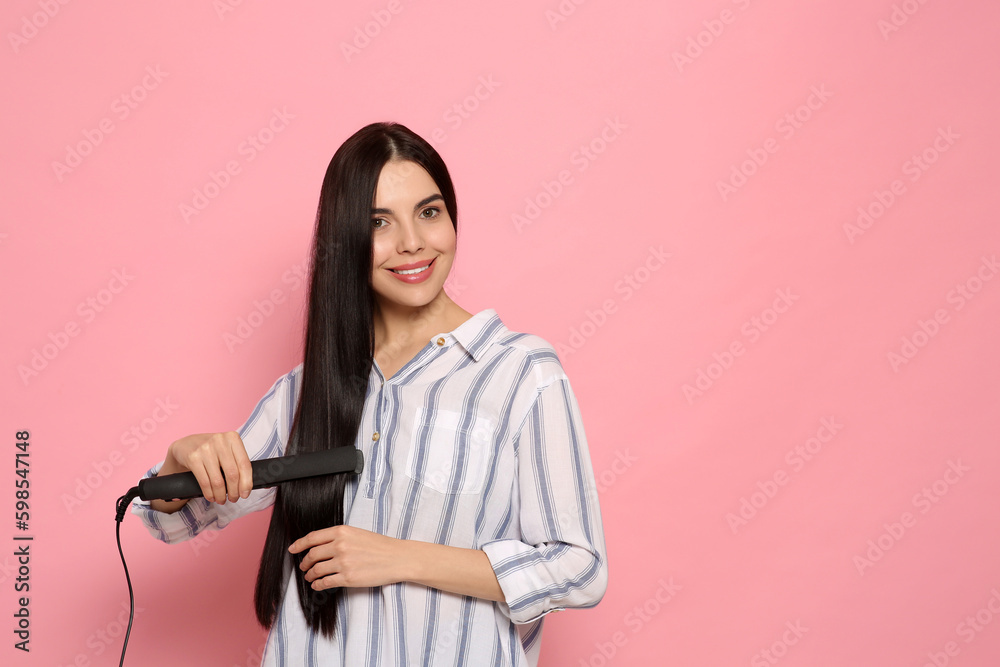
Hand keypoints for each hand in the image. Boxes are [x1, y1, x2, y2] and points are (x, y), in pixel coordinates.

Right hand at [160, 431, 252, 504]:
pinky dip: (209, 493)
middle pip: (232, 474)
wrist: (185, 445)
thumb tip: (245, 486)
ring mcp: (205, 449)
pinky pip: (205, 482)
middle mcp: (220, 441)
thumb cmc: (211, 450)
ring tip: (221, 500)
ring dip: (221, 495)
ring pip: (218, 481)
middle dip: (234, 491)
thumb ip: (237, 462)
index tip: (245, 494)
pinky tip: (211, 497)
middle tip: (233, 499)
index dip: (246, 482)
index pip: (244, 464)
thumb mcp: (226, 450)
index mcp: (232, 438)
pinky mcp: (193, 458)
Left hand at [288, 525, 405, 590]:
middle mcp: (340, 545)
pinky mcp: (347, 578)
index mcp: (342, 532)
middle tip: (304, 567)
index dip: (299, 544)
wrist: (396, 558)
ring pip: (316, 570)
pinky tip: (318, 585)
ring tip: (311, 577)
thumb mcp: (357, 533)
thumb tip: (320, 546)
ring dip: (310, 575)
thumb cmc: (379, 546)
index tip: (293, 549)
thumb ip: (339, 537)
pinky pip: (325, 582)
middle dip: (305, 562)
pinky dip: (318, 585)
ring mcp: (343, 562)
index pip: (312, 537)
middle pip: (312, 555)